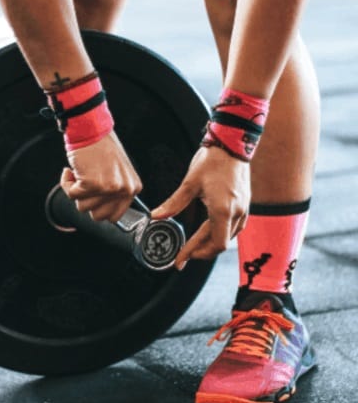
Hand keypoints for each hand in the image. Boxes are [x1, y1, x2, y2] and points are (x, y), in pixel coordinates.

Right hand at [60, 131, 141, 222]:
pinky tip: (72, 170)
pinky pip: (71, 195)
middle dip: (86, 201)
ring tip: (81, 172)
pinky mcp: (91, 184)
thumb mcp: (117, 172)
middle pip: (98, 216)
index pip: (114, 216)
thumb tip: (102, 211)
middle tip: (86, 183)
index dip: (98, 207)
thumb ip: (115, 192)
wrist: (90, 128)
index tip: (93, 196)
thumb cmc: (101, 146)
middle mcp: (123, 189)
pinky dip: (67, 183)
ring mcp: (108, 188)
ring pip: (82, 207)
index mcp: (133, 187)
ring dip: (76, 190)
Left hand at [152, 146, 250, 269]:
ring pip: (229, 237)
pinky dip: (221, 233)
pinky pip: (235, 227)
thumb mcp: (190, 183)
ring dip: (211, 243)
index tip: (181, 259)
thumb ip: (173, 203)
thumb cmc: (212, 160)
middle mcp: (236, 213)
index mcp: (223, 210)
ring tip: (195, 246)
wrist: (233, 143)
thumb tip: (156, 216)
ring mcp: (244, 208)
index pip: (212, 244)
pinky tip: (210, 232)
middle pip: (220, 244)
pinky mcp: (245, 204)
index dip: (195, 254)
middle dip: (201, 251)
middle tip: (184, 254)